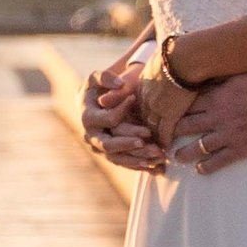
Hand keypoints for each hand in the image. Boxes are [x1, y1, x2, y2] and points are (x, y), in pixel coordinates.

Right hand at [81, 55, 165, 171]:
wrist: (93, 104)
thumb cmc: (98, 88)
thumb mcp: (97, 78)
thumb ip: (106, 77)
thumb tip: (119, 84)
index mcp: (88, 118)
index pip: (108, 120)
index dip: (122, 111)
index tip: (137, 101)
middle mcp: (91, 137)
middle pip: (109, 146)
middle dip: (129, 145)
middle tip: (149, 144)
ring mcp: (100, 149)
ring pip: (119, 159)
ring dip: (139, 160)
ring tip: (159, 158)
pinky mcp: (111, 155)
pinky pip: (126, 164)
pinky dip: (141, 167)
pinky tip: (158, 169)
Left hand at [168, 65, 246, 174]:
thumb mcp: (241, 73)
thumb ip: (221, 78)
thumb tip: (206, 73)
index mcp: (216, 97)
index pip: (185, 104)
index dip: (172, 108)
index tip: (162, 112)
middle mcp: (217, 118)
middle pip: (186, 126)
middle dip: (172, 131)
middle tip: (161, 136)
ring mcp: (228, 135)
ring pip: (198, 147)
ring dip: (184, 153)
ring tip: (174, 157)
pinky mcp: (242, 149)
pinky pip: (219, 161)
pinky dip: (207, 167)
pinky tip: (199, 170)